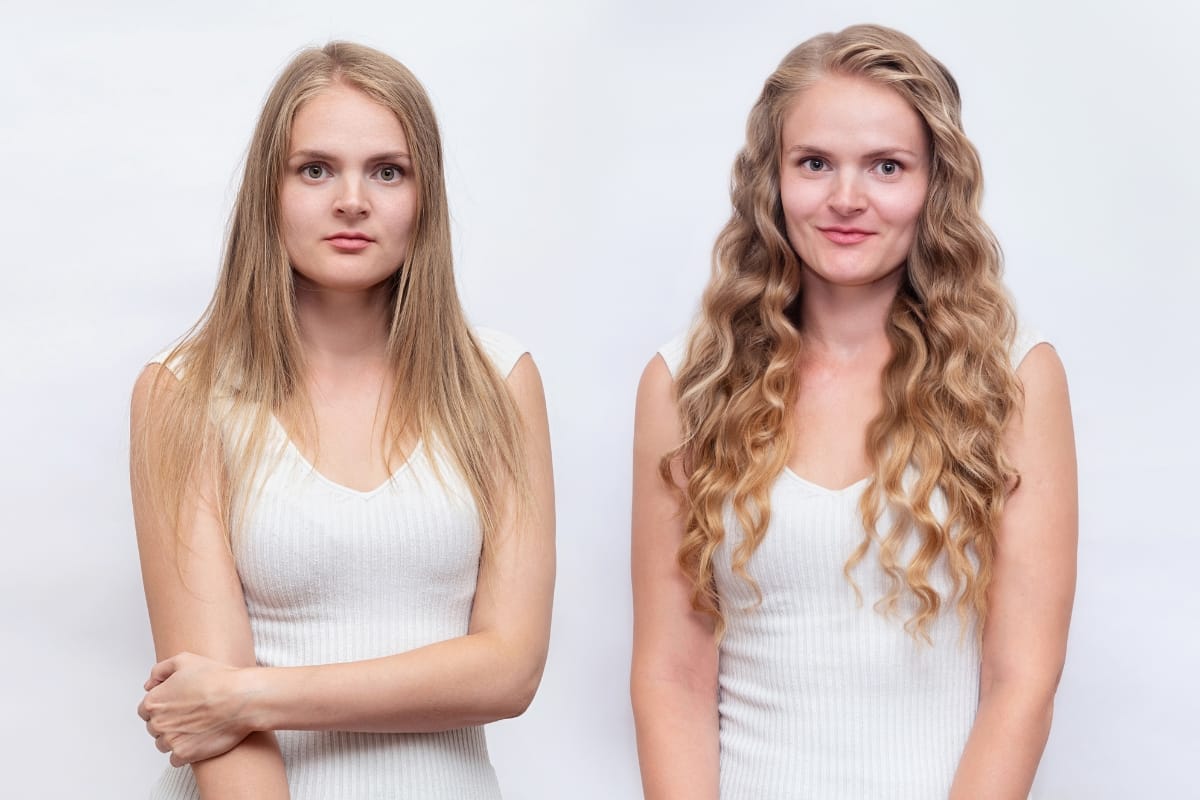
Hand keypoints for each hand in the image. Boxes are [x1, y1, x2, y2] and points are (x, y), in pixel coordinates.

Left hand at [137, 652, 257, 766]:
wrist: (241, 698)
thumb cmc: (217, 679)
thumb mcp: (185, 660)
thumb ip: (160, 670)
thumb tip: (149, 685)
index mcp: (154, 701)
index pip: (145, 710)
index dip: (162, 707)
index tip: (177, 705)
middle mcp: (158, 722)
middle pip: (154, 728)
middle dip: (169, 722)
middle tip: (190, 714)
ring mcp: (170, 740)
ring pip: (163, 744)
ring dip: (176, 738)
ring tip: (196, 727)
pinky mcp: (184, 754)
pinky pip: (175, 759)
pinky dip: (185, 752)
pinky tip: (199, 740)